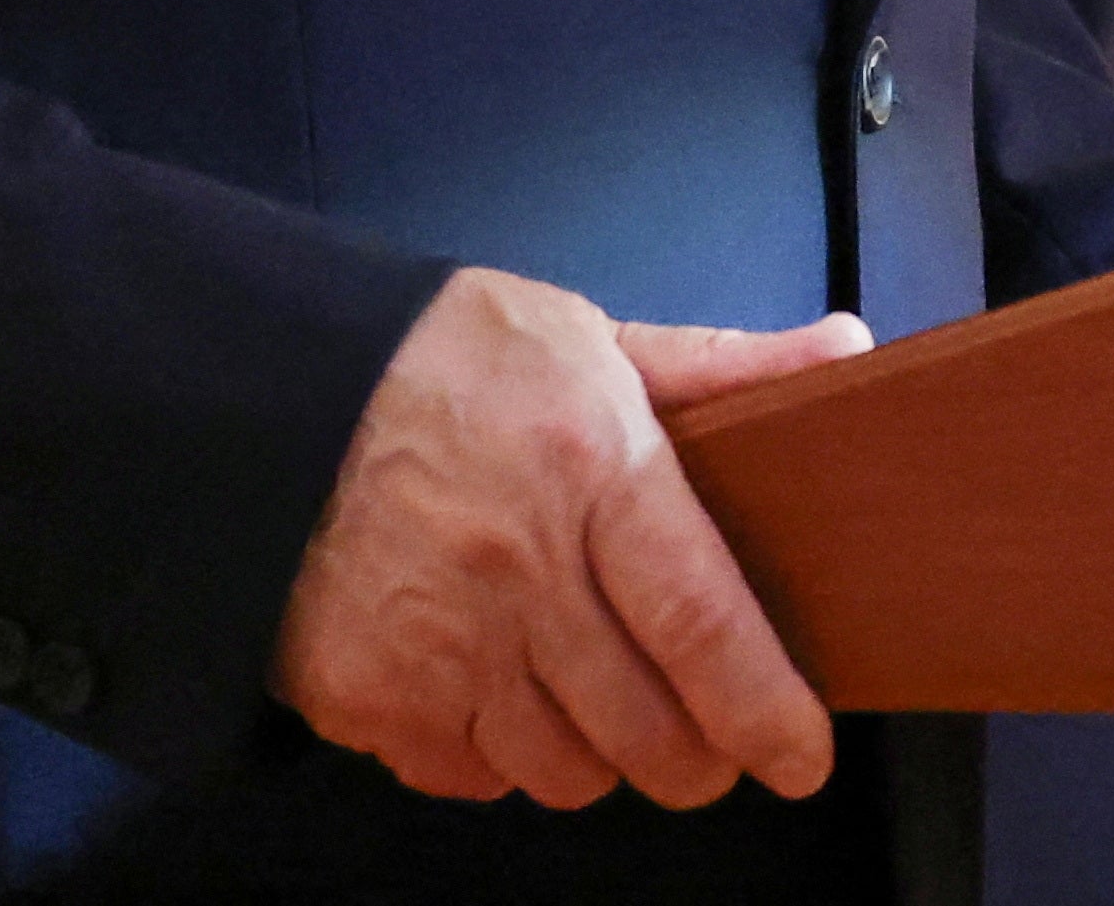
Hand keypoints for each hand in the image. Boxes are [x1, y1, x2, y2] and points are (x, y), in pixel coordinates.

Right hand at [272, 267, 867, 809]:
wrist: (263, 396)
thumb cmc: (439, 362)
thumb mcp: (586, 336)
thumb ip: (720, 367)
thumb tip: (850, 351)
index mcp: (589, 465)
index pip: (702, 623)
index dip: (765, 710)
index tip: (802, 756)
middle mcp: (516, 569)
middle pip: (645, 729)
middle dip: (698, 757)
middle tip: (711, 742)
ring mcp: (436, 646)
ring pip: (565, 770)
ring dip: (601, 757)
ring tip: (598, 699)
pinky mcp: (368, 699)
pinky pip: (472, 777)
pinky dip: (501, 756)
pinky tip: (501, 692)